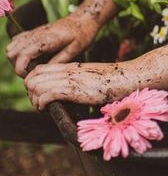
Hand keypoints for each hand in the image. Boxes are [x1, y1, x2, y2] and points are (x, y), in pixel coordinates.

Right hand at [6, 11, 99, 77]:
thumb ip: (59, 60)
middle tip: (32, 72)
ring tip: (32, 66)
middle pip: (11, 52)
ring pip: (11, 47)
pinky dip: (18, 51)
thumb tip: (43, 72)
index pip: (23, 55)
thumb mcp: (76, 49)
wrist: (84, 18)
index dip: (21, 69)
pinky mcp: (33, 31)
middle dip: (18, 66)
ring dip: (17, 59)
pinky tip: (31, 57)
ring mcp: (33, 32)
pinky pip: (16, 41)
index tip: (31, 76)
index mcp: (46, 40)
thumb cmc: (82, 34)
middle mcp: (36, 34)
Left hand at [25, 60, 140, 110]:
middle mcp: (66, 71)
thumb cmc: (113, 81)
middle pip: (32, 77)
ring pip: (36, 85)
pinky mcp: (75, 90)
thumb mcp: (91, 77)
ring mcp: (70, 79)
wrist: (127, 77)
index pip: (38, 69)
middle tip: (40, 104)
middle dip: (31, 93)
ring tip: (43, 108)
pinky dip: (42, 103)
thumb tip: (71, 90)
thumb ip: (79, 80)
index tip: (39, 95)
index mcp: (69, 67)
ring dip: (35, 100)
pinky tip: (48, 109)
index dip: (33, 82)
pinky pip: (47, 94)